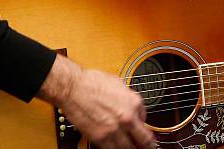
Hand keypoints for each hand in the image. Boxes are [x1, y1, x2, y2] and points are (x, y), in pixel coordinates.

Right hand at [38, 54, 155, 147]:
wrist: (74, 87)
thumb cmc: (92, 82)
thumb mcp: (119, 84)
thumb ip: (128, 98)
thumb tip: (132, 106)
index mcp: (134, 102)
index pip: (145, 118)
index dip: (143, 123)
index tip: (142, 127)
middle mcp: (127, 117)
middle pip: (144, 139)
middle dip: (148, 145)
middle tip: (149, 147)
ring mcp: (114, 130)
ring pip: (129, 148)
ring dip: (132, 148)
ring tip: (133, 148)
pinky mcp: (101, 138)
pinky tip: (117, 148)